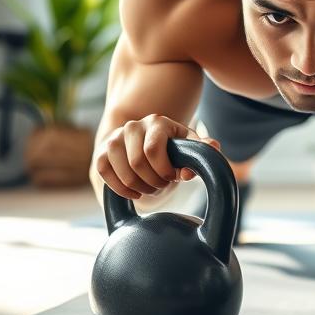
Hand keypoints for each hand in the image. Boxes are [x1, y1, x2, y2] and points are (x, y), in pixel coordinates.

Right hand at [94, 114, 220, 199]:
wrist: (148, 149)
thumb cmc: (174, 151)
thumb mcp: (190, 149)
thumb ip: (202, 150)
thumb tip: (213, 147)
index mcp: (158, 122)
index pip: (153, 149)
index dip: (164, 171)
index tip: (173, 178)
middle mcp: (133, 125)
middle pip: (137, 163)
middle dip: (153, 182)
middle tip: (162, 186)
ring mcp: (114, 138)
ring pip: (122, 171)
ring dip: (139, 187)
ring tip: (150, 188)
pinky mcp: (101, 152)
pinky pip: (105, 173)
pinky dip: (121, 189)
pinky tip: (134, 192)